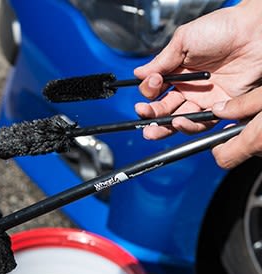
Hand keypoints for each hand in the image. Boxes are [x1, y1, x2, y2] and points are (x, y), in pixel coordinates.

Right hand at [133, 2, 261, 138]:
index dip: (149, 90)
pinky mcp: (221, 105)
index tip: (153, 83)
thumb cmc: (222, 28)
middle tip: (143, 114)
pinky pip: (203, 121)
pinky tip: (180, 121)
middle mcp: (188, 87)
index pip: (155, 90)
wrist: (254, 32)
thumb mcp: (184, 40)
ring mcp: (204, 98)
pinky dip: (189, 125)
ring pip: (179, 119)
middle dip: (150, 115)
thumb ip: (161, 60)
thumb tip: (139, 74)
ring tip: (154, 128)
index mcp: (177, 71)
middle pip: (164, 108)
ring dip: (164, 126)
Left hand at [211, 87, 261, 168]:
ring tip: (260, 116)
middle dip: (239, 136)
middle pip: (239, 152)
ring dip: (254, 135)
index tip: (219, 135)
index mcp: (257, 139)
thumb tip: (219, 110)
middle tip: (248, 118)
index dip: (217, 148)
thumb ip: (242, 104)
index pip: (223, 159)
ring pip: (254, 148)